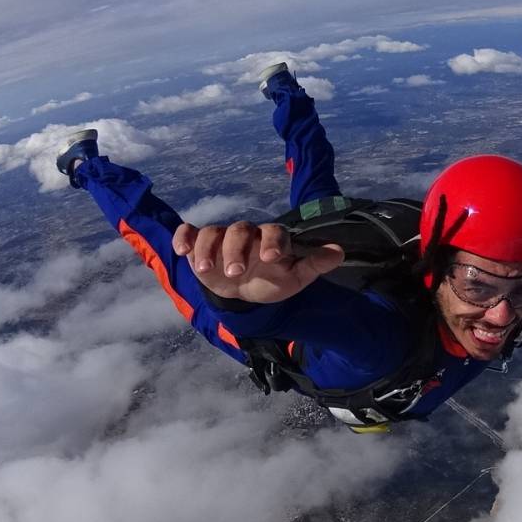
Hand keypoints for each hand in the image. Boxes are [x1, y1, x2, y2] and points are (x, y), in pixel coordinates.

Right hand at [173, 221, 343, 302]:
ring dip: (208, 248)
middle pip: (239, 230)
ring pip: (213, 232)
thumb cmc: (272, 281)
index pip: (273, 232)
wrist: (244, 291)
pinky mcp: (200, 244)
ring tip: (206, 270)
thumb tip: (339, 253)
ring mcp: (221, 237)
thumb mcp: (295, 277)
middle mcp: (246, 234)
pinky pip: (189, 233)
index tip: (270, 258)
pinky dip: (183, 238)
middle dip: (236, 249)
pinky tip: (182, 252)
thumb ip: (314, 264)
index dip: (272, 242)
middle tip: (236, 272)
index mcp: (270, 239)